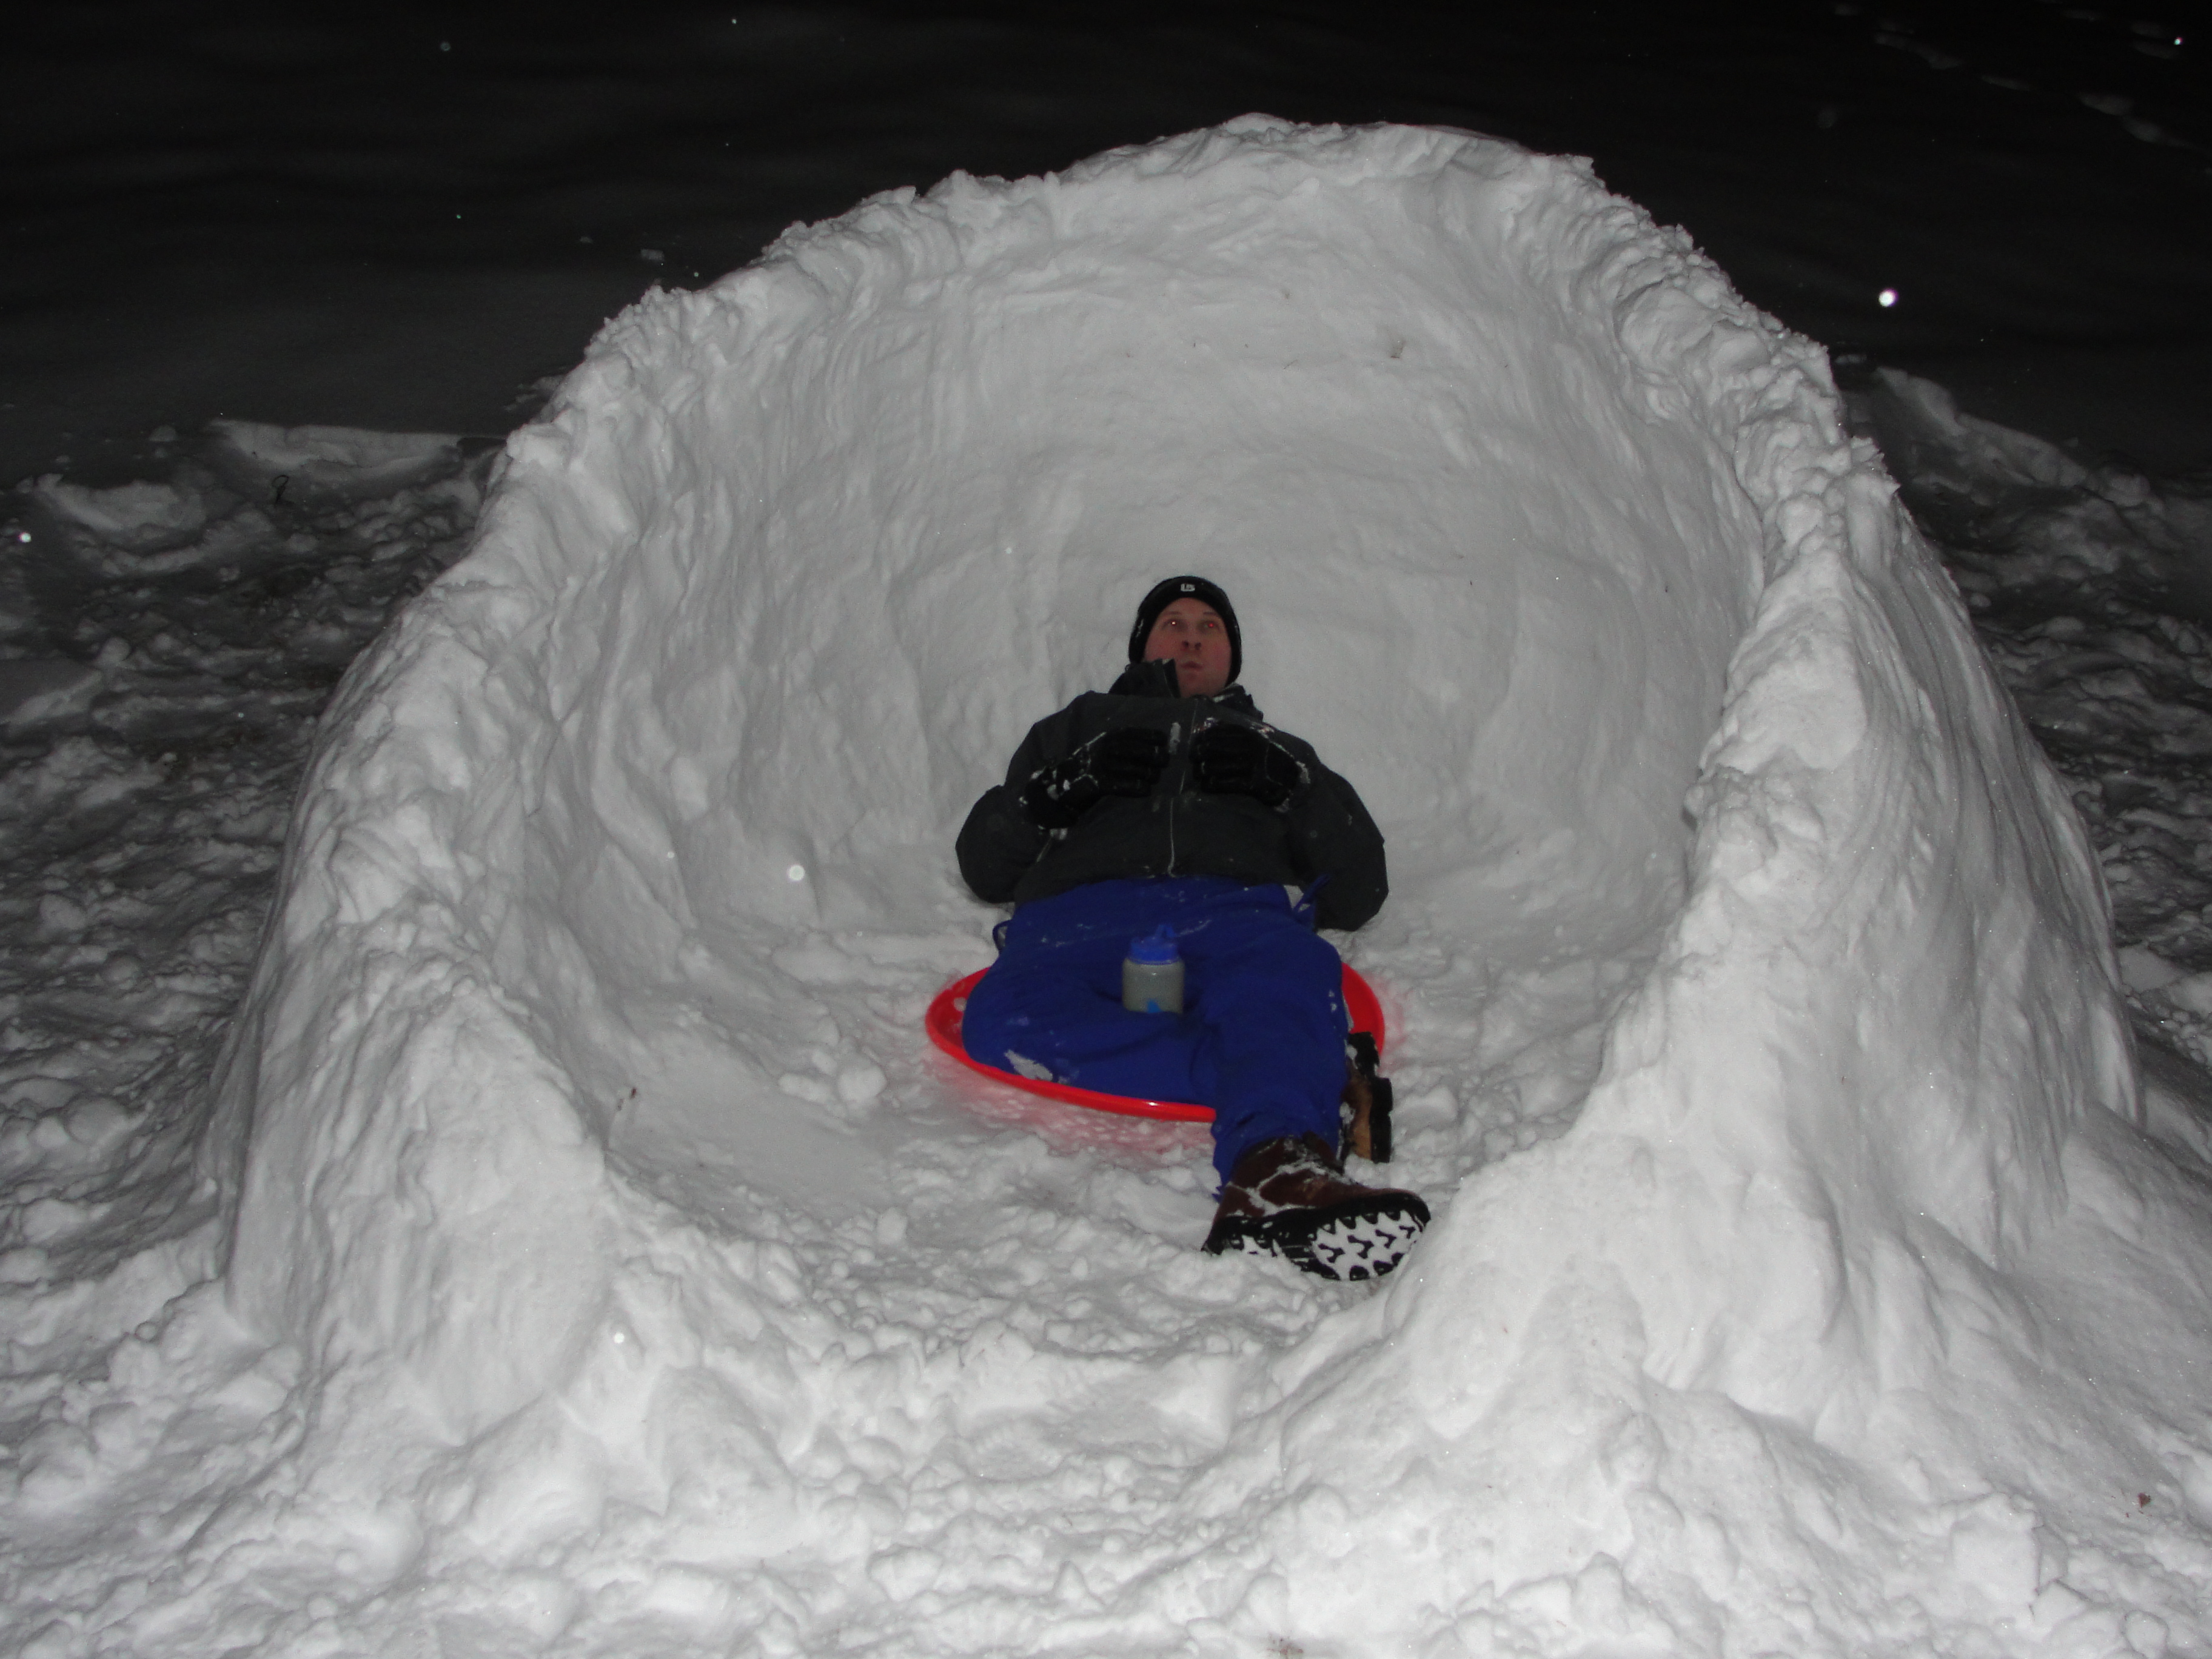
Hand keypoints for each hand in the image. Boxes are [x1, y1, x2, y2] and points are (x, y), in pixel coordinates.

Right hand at [1019, 726, 1169, 827]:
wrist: (1062, 784)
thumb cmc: (1089, 766)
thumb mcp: (1102, 749)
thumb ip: (1121, 746)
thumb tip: (1153, 748)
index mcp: (1105, 739)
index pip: (1131, 733)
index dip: (1150, 735)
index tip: (1164, 740)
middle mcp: (1103, 749)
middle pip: (1136, 749)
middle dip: (1154, 754)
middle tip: (1165, 760)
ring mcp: (1100, 766)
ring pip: (1132, 768)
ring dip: (1149, 773)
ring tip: (1154, 777)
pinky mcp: (1097, 783)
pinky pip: (1122, 785)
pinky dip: (1137, 787)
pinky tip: (1145, 790)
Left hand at [1189, 722, 1307, 809]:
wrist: (1293, 778)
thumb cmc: (1272, 758)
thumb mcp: (1259, 739)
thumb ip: (1239, 733)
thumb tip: (1212, 725)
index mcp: (1249, 734)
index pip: (1217, 732)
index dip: (1202, 738)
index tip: (1195, 744)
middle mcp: (1248, 747)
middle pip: (1212, 748)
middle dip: (1198, 754)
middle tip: (1194, 760)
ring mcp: (1250, 765)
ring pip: (1214, 766)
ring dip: (1202, 771)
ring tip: (1199, 774)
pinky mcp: (1251, 782)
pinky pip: (1224, 783)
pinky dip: (1211, 784)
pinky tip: (1207, 785)